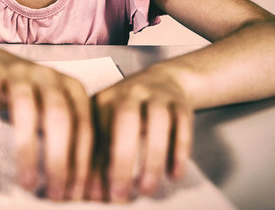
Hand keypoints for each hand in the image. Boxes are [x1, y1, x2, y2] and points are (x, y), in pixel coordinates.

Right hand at [0, 49, 92, 200]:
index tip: (74, 193)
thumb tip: (75, 190)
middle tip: (54, 193)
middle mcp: (50, 77)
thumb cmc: (31, 102)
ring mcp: (20, 71)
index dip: (81, 161)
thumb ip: (66, 143)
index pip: (83, 127)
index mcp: (73, 89)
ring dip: (26, 148)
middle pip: (59, 117)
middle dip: (58, 159)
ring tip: (25, 182)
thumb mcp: (53, 116)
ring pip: (25, 106)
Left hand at [87, 65, 193, 201]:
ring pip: (158, 121)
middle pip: (126, 120)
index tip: (95, 194)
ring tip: (147, 189)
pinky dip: (179, 152)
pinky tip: (174, 175)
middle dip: (122, 158)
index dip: (93, 164)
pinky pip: (182, 125)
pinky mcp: (181, 103)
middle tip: (120, 193)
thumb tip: (92, 193)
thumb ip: (99, 155)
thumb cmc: (129, 110)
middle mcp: (130, 93)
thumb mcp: (108, 124)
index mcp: (104, 99)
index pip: (96, 132)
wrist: (163, 79)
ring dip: (153, 158)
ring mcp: (157, 95)